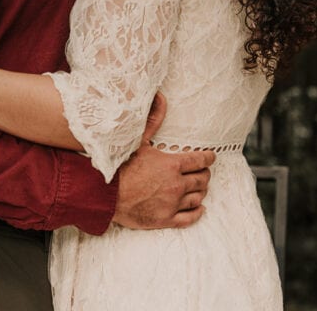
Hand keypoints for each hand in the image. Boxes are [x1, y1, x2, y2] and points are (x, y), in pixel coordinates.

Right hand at [111, 92, 215, 229]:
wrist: (106, 194)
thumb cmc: (121, 166)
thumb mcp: (138, 140)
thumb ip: (153, 120)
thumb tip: (161, 98)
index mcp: (172, 164)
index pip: (199, 160)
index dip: (208, 158)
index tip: (210, 157)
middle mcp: (177, 184)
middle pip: (202, 179)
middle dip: (205, 174)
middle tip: (203, 171)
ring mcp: (172, 204)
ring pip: (198, 198)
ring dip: (201, 191)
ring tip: (199, 187)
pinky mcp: (166, 219)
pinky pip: (190, 218)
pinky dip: (197, 213)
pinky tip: (199, 208)